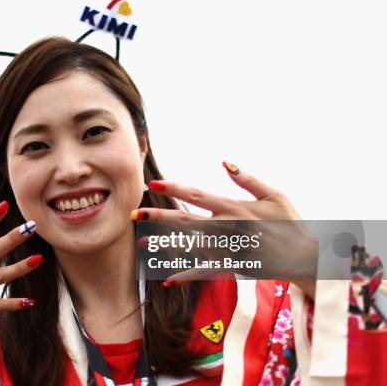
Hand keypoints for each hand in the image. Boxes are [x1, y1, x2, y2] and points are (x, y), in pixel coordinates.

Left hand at [135, 162, 317, 297]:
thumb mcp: (275, 195)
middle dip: (159, 216)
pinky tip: (167, 280)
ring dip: (164, 244)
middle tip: (136, 213)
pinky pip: (204, 273)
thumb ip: (249, 180)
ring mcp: (227, 250)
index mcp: (234, 208)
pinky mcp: (231, 267)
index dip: (174, 188)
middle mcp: (226, 229)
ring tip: (142, 241)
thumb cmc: (291, 222)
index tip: (153, 183)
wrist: (306, 257)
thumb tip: (225, 163)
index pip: (198, 195)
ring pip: (189, 246)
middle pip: (186, 221)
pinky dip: (186, 276)